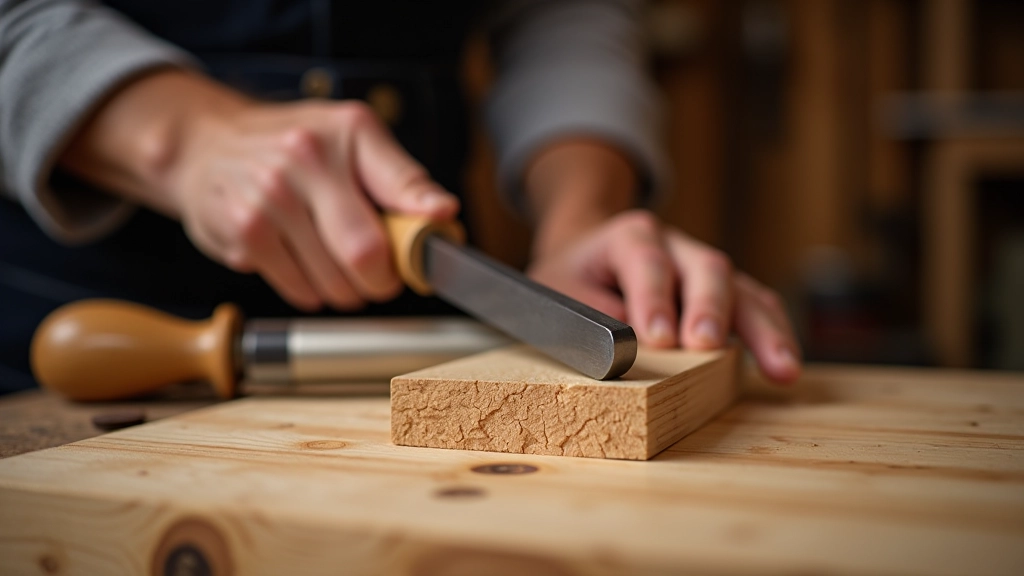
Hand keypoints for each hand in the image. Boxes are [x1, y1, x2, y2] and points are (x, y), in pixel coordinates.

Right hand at [171, 100, 457, 310]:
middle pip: (367, 253)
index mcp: (349, 132)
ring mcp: (270, 196)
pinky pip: (300, 290)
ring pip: (335, 282)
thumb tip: (444, 214)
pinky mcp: (244, 232)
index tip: (432, 257)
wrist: (207, 144)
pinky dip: (310, 291)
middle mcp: (306, 158)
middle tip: (379, 276)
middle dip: (382, 279)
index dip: (423, 233)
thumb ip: (402, 179)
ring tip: (334, 264)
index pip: (403, 190)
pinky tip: (300, 263)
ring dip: (345, 290)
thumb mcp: (353, 140)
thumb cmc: (294, 146)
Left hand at [528, 210, 801, 383]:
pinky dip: (773, 334)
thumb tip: (625, 346)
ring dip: (764, 330)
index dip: (653, 299)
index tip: (659, 339)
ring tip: (781, 368)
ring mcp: (703, 268)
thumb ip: (587, 314)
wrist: (586, 254)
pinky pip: (755, 307)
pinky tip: (786, 364)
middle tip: (706, 346)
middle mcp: (675, 245)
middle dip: (710, 309)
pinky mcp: (723, 293)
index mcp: (629, 235)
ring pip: (743, 289)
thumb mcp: (558, 291)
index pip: (646, 261)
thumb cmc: (572, 278)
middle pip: (706, 268)